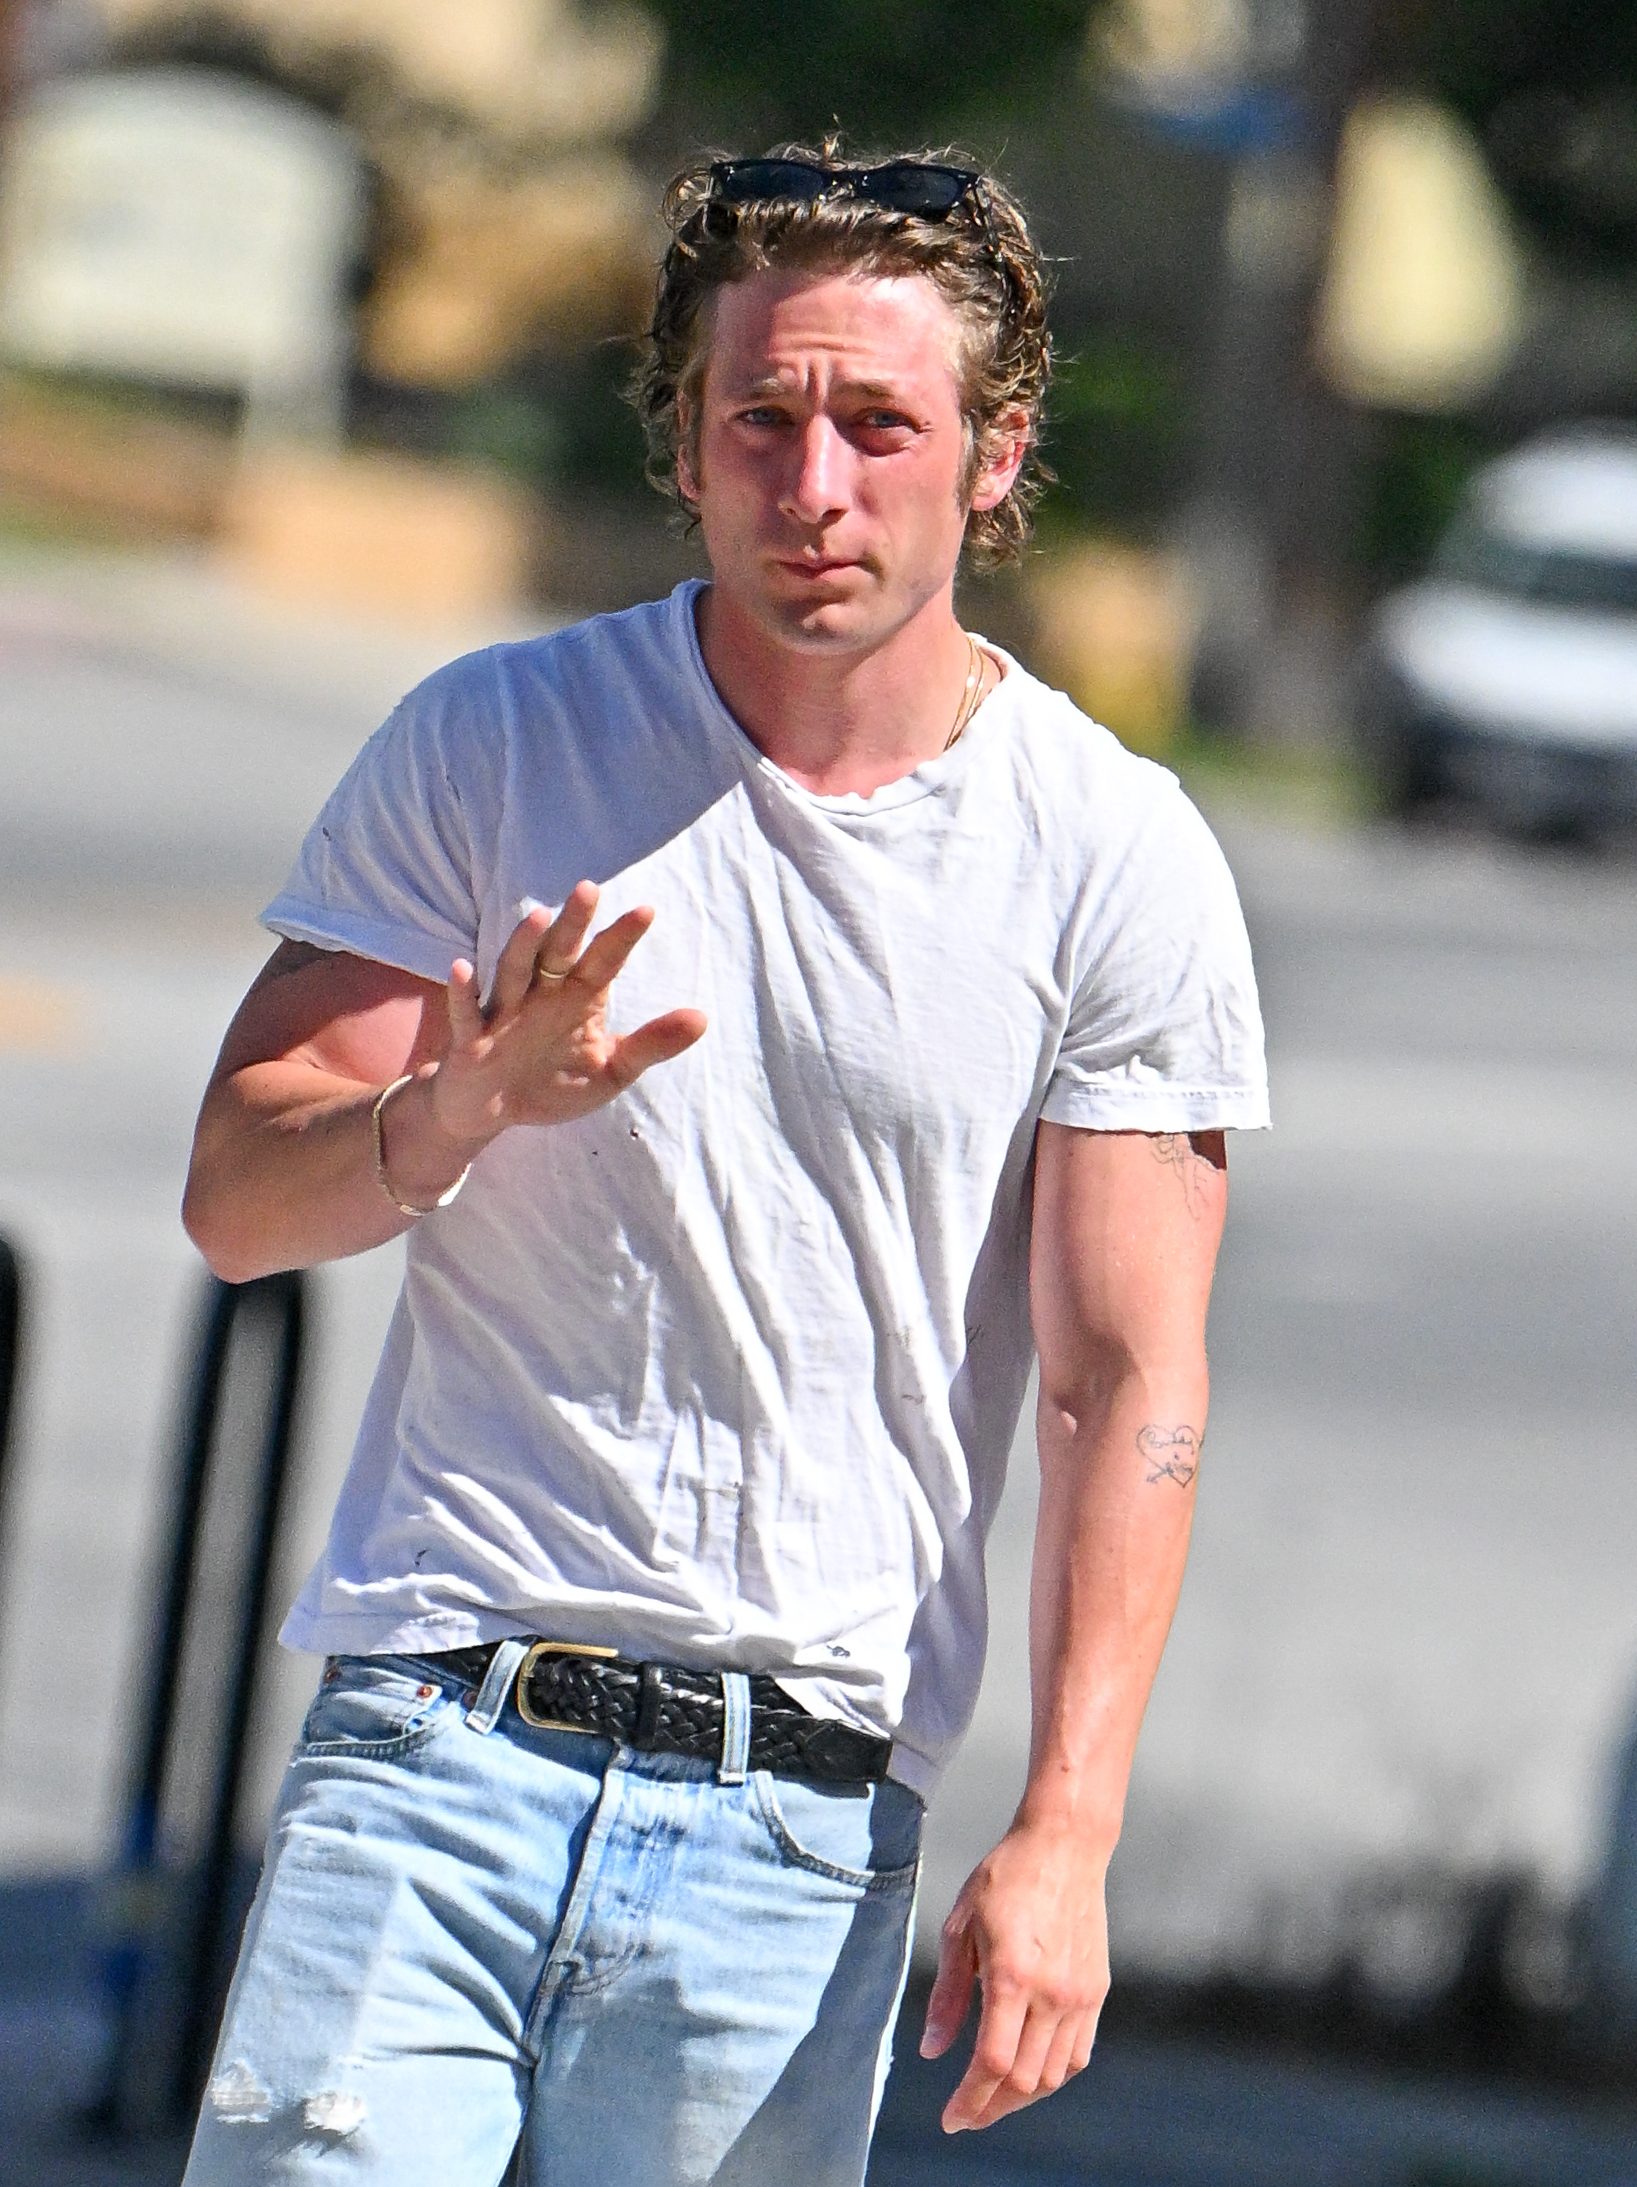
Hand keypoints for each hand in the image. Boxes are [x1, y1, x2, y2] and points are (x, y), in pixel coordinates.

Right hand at [427, 881, 706, 1148]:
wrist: (492, 1112)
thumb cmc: (553, 1082)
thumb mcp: (610, 1070)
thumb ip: (651, 1045)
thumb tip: (703, 1018)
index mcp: (577, 997)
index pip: (603, 962)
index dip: (621, 938)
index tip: (647, 911)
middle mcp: (540, 995)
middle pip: (557, 954)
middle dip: (572, 924)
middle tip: (589, 889)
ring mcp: (503, 1013)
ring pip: (513, 972)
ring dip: (523, 945)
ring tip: (539, 918)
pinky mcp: (470, 1040)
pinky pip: (466, 1013)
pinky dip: (463, 992)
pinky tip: (461, 968)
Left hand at [920, 1818, 1110, 2132]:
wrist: (1064, 1847)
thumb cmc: (1004, 1879)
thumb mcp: (960, 1926)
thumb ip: (948, 1995)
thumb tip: (932, 2051)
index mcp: (1013, 1976)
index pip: (993, 2064)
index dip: (969, 2101)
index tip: (950, 2119)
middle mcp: (1053, 1994)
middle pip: (1024, 2081)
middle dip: (991, 2107)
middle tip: (966, 2114)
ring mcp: (1080, 1995)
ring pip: (1053, 2076)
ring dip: (1022, 2097)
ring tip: (993, 2099)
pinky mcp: (1097, 1991)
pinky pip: (1078, 2054)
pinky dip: (1052, 2075)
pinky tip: (1029, 2072)